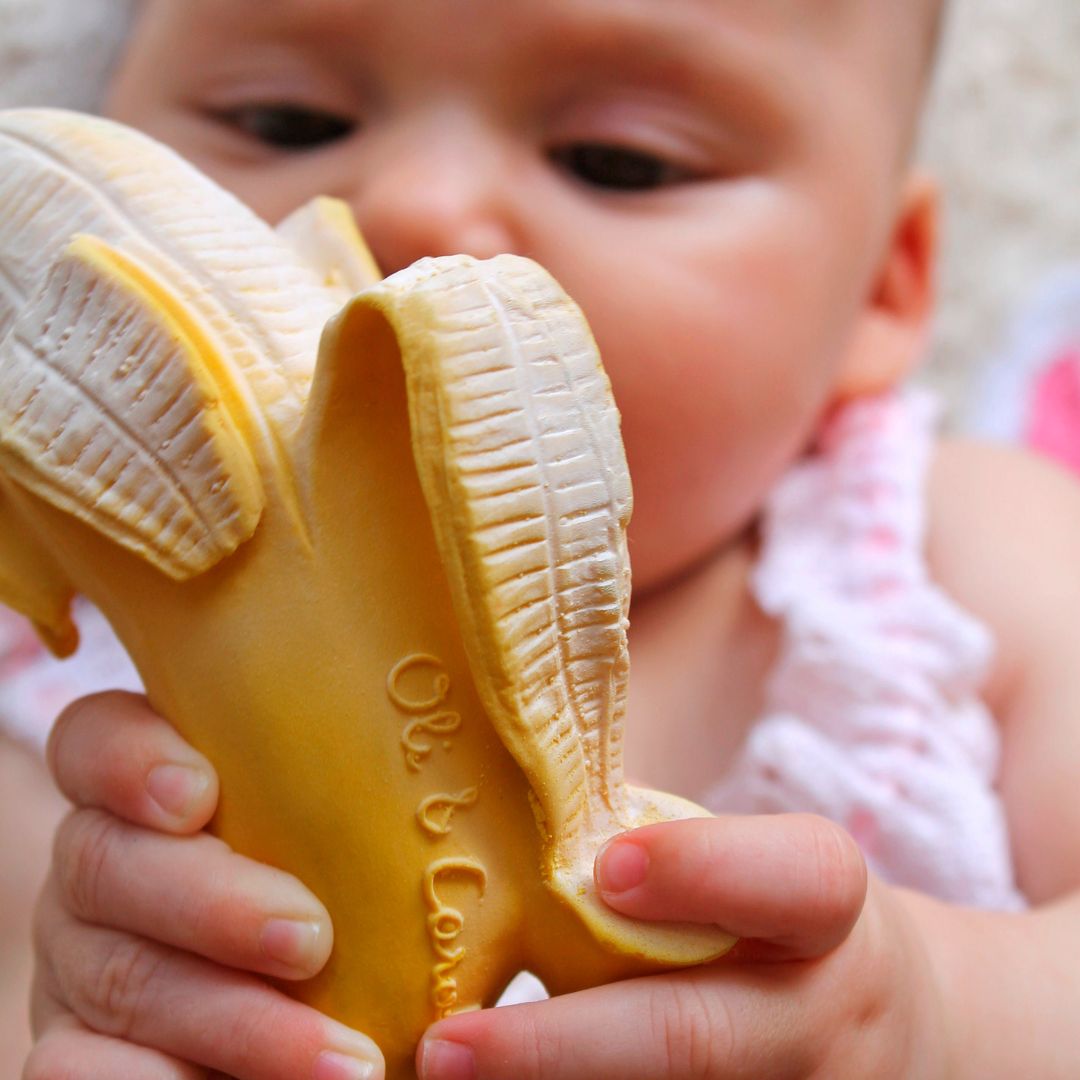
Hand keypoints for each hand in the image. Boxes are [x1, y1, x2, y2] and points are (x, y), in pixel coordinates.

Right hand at [24, 691, 384, 1079]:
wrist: (348, 1016)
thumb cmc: (367, 899)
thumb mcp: (363, 834)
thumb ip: (370, 790)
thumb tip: (468, 750)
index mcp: (153, 788)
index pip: (97, 740)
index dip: (128, 758)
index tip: (198, 795)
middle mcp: (104, 864)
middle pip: (105, 859)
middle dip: (209, 902)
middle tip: (310, 940)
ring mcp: (84, 960)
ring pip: (117, 977)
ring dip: (233, 1021)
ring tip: (346, 1060)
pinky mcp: (81, 1050)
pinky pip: (75, 1070)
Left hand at [417, 815, 948, 1078]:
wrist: (889, 1033)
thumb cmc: (778, 923)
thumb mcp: (759, 871)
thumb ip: (661, 852)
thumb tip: (506, 815)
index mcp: (826, 912)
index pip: (799, 880)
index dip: (704, 869)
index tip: (607, 868)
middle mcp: (823, 1021)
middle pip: (694, 1038)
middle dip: (560, 1047)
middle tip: (446, 1046)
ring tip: (452, 1076)